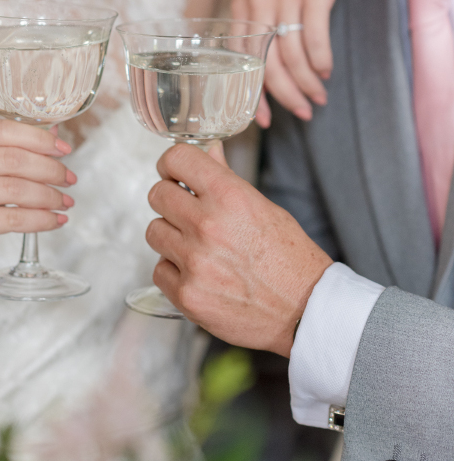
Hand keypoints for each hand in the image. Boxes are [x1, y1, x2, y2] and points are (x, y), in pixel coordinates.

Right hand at [0, 120, 75, 281]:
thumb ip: (12, 151)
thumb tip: (55, 134)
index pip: (2, 130)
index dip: (39, 139)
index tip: (64, 150)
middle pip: (12, 159)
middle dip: (49, 169)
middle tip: (69, 179)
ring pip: (15, 189)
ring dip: (48, 196)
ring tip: (65, 202)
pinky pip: (12, 219)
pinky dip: (40, 219)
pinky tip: (54, 220)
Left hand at [146, 144, 331, 356]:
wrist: (304, 310)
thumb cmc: (289, 258)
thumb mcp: (263, 207)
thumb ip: (227, 178)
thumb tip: (208, 150)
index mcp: (229, 196)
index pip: (177, 159)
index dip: (171, 163)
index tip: (173, 172)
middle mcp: (207, 225)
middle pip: (157, 194)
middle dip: (170, 198)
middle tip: (185, 210)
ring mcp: (194, 261)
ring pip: (154, 231)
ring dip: (171, 235)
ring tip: (197, 245)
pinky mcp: (186, 294)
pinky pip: (159, 270)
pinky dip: (174, 270)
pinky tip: (197, 272)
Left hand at [232, 0, 366, 125]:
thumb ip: (264, 29)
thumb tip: (272, 76)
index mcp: (242, 7)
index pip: (242, 62)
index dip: (254, 95)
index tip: (264, 120)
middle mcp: (257, 2)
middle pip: (268, 64)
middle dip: (286, 95)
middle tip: (304, 112)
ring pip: (292, 54)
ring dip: (307, 81)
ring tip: (320, 96)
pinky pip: (314, 35)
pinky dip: (320, 59)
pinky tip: (326, 71)